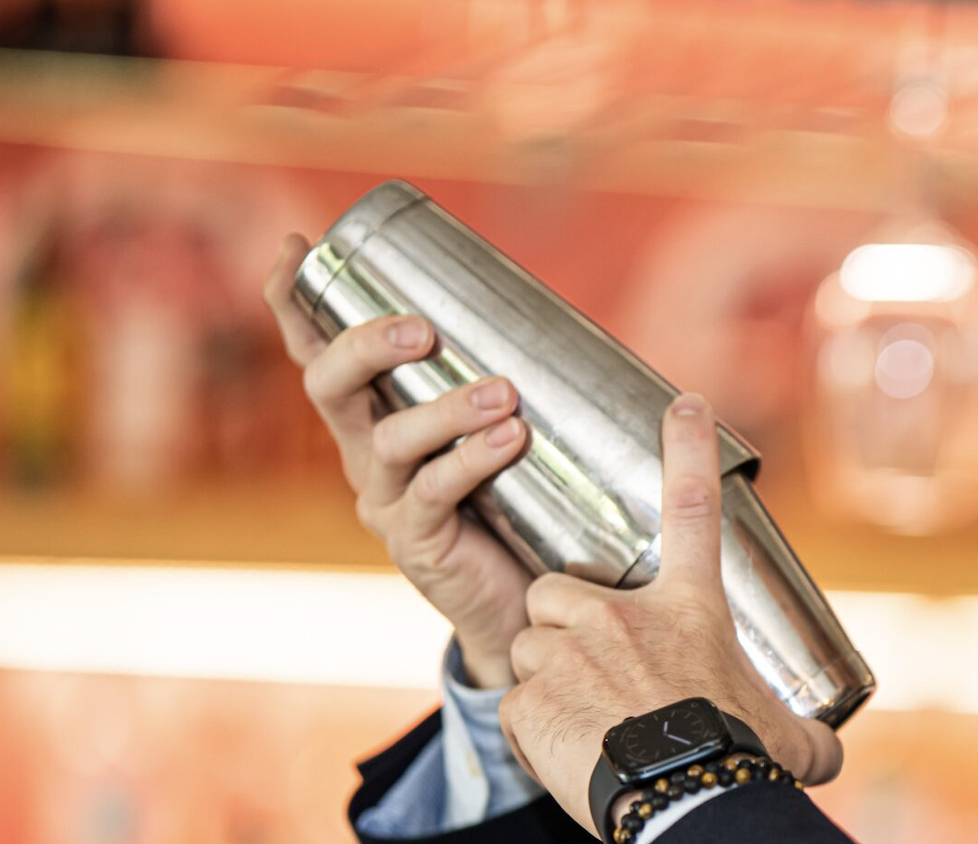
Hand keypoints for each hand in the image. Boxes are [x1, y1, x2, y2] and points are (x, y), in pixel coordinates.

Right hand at [262, 234, 534, 687]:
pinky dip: (472, 461)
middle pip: (329, 387)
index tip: (296, 246)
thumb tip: (566, 317)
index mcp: (373, 414)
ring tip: (500, 395)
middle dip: (366, 347)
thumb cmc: (517, 501)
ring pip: (388, 442)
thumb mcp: (499, 430)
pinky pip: (432, 494)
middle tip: (422, 330)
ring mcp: (383, 499)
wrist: (521, 602)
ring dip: (443, 410)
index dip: (294, 301)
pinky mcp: (413, 542)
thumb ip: (507, 382)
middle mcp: (364, 453)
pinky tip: (510, 441)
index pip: (319, 350)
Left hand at [500, 394, 843, 831]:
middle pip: (558, 591)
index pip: (693, 510)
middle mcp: (622, 616)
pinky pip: (516, 704)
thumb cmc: (740, 761)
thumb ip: (803, 736)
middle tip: (590, 668)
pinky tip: (566, 752)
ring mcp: (570, 651)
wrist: (687, 796)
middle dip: (561, 623)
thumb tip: (829, 756)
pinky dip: (533, 728)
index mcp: (689, 609)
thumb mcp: (787, 740)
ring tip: (582, 720)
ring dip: (545, 678)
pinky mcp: (532, 695)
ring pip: (528, 646)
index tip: (683, 402)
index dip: (686, 449)